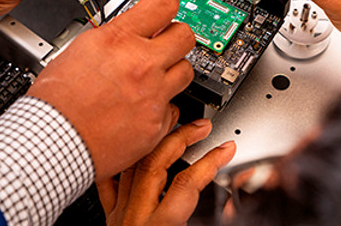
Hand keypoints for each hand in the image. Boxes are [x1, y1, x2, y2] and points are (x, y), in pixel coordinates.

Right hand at [28, 0, 196, 178]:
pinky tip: (143, 108)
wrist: (53, 144)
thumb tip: (131, 28)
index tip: (169, 3)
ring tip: (152, 79)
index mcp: (119, 40)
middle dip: (176, 36)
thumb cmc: (56, 102)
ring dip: (172, 71)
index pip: (164, 3)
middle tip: (164, 43)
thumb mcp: (79, 50)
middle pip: (185, 36)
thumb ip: (112, 35)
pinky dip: (162, 106)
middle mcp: (142, 65)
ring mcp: (153, 95)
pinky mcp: (157, 124)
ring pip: (186, 71)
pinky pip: (174, 108)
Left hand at [97, 119, 236, 225]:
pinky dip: (122, 159)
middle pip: (156, 162)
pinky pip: (110, 181)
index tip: (226, 148)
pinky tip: (129, 144)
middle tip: (202, 126)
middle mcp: (136, 216)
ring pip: (133, 164)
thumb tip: (230, 209)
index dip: (210, 161)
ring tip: (169, 122)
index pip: (187, 183)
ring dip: (154, 139)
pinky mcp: (110, 217)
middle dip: (181, 138)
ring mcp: (119, 215)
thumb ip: (205, 219)